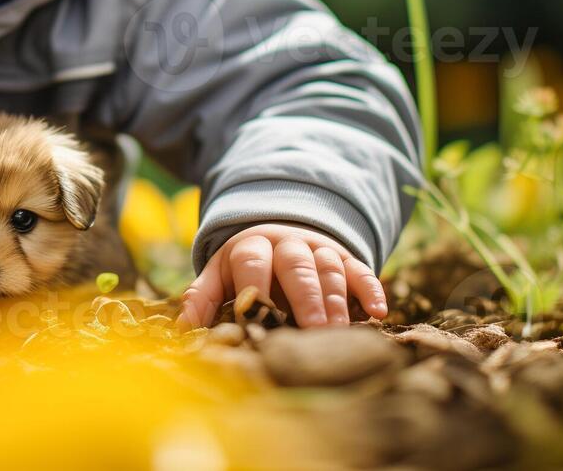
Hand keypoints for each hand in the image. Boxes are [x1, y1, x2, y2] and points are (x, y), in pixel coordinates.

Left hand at [180, 221, 387, 328]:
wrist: (277, 232)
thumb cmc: (244, 266)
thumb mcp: (219, 273)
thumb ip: (203, 297)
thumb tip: (183, 329)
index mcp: (250, 246)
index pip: (252, 263)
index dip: (255, 288)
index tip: (257, 317)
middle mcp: (285, 243)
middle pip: (296, 266)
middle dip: (305, 298)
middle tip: (314, 330)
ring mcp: (317, 248)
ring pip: (329, 269)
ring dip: (336, 299)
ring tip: (340, 331)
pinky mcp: (344, 256)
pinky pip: (359, 269)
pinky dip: (370, 288)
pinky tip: (379, 312)